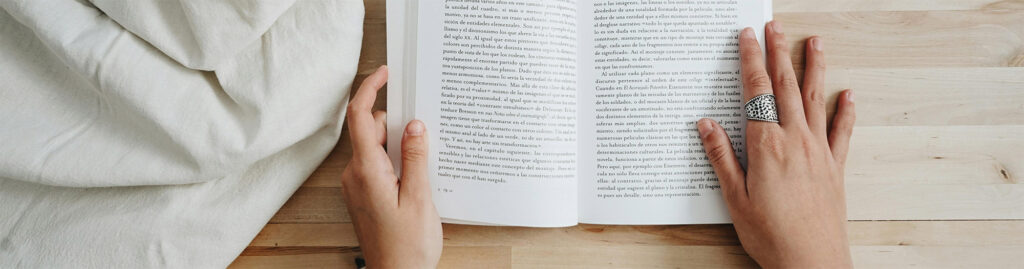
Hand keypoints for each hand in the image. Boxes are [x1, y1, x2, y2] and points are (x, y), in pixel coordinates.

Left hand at [341, 66, 442, 267]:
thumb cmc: (407, 248)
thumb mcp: (420, 198)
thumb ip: (416, 157)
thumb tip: (415, 126)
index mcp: (366, 171)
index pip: (361, 117)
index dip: (370, 88)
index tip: (385, 73)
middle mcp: (355, 175)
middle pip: (371, 130)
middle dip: (397, 125)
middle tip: (425, 134)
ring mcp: (357, 186)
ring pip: (375, 148)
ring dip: (398, 146)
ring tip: (423, 167)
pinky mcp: (363, 195)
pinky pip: (376, 165)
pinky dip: (394, 161)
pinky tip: (415, 177)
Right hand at [697, 21, 854, 267]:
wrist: (812, 262)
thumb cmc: (770, 235)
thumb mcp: (735, 198)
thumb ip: (722, 157)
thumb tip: (706, 124)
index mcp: (766, 146)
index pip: (756, 93)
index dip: (750, 61)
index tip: (747, 38)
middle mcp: (796, 141)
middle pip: (786, 87)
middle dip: (779, 53)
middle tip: (775, 27)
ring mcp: (819, 152)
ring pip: (815, 100)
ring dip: (814, 68)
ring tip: (815, 43)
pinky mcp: (835, 168)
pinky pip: (842, 132)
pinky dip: (846, 110)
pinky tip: (848, 93)